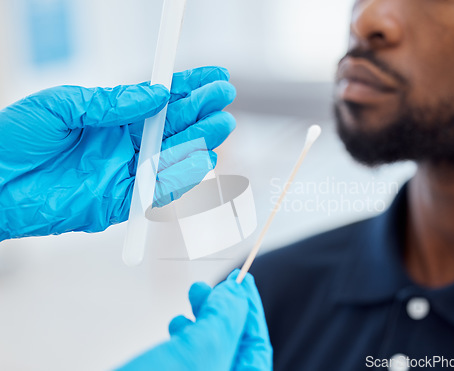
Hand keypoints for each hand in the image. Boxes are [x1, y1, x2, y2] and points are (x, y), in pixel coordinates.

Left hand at [0, 66, 235, 240]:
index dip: (190, 86)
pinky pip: (157, 192)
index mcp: (113, 118)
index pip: (161, 100)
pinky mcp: (120, 204)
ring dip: (198, 143)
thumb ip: (111, 102)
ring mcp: (125, 174)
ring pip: (172, 159)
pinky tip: (200, 160)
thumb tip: (157, 94)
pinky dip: (180, 179)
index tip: (215, 74)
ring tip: (220, 125)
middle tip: (224, 98)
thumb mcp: (61, 105)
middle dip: (201, 112)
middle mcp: (125, 145)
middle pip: (173, 128)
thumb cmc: (15, 139)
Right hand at [116, 270, 272, 370]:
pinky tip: (176, 325)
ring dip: (204, 319)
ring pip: (210, 351)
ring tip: (192, 297)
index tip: (242, 280)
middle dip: (223, 311)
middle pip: (233, 347)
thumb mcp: (196, 354)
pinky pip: (190, 359)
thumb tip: (236, 292)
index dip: (250, 310)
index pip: (257, 347)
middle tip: (210, 286)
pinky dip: (186, 336)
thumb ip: (223, 321)